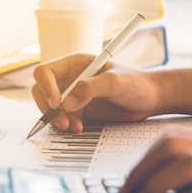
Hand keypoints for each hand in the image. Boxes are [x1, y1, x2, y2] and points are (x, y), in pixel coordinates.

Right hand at [31, 53, 161, 132]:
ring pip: (49, 108)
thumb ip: (90, 89)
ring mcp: (72, 95)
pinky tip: (80, 128)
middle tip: (63, 122)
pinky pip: (61, 118)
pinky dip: (66, 125)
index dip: (45, 87)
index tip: (55, 104)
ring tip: (75, 127)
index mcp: (75, 64)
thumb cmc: (136, 84)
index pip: (45, 72)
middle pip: (41, 91)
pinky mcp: (78, 110)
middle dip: (48, 109)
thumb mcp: (115, 82)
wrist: (150, 99)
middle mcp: (70, 78)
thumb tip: (66, 103)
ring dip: (58, 120)